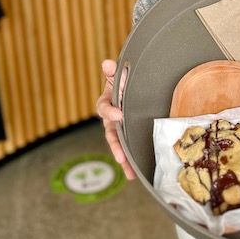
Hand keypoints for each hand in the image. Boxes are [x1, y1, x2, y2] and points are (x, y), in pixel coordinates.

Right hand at [96, 59, 135, 179]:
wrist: (135, 86)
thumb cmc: (126, 80)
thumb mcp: (120, 74)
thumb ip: (114, 71)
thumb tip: (107, 64)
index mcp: (107, 102)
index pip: (104, 107)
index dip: (109, 112)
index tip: (118, 115)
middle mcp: (111, 118)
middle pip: (110, 133)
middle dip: (116, 145)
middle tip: (120, 155)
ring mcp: (119, 129)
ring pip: (119, 145)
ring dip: (123, 158)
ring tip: (129, 171)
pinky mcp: (129, 136)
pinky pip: (128, 150)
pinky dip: (129, 163)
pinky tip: (134, 174)